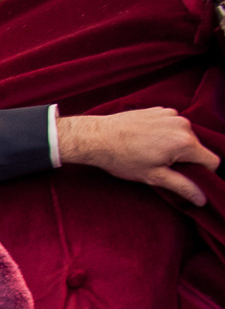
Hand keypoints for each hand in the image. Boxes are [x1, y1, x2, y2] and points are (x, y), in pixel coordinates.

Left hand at [56, 108, 217, 206]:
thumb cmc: (122, 159)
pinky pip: (172, 125)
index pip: (212, 161)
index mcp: (185, 143)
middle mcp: (183, 125)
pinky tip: (145, 140)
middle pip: (197, 148)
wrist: (96, 137)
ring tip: (149, 152)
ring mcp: (172, 115)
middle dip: (185, 159)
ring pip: (184, 136)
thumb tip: (202, 198)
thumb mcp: (154, 177)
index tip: (186, 178)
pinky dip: (164, 134)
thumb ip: (182, 186)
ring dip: (174, 146)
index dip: (203, 173)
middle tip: (160, 166)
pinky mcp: (161, 110)